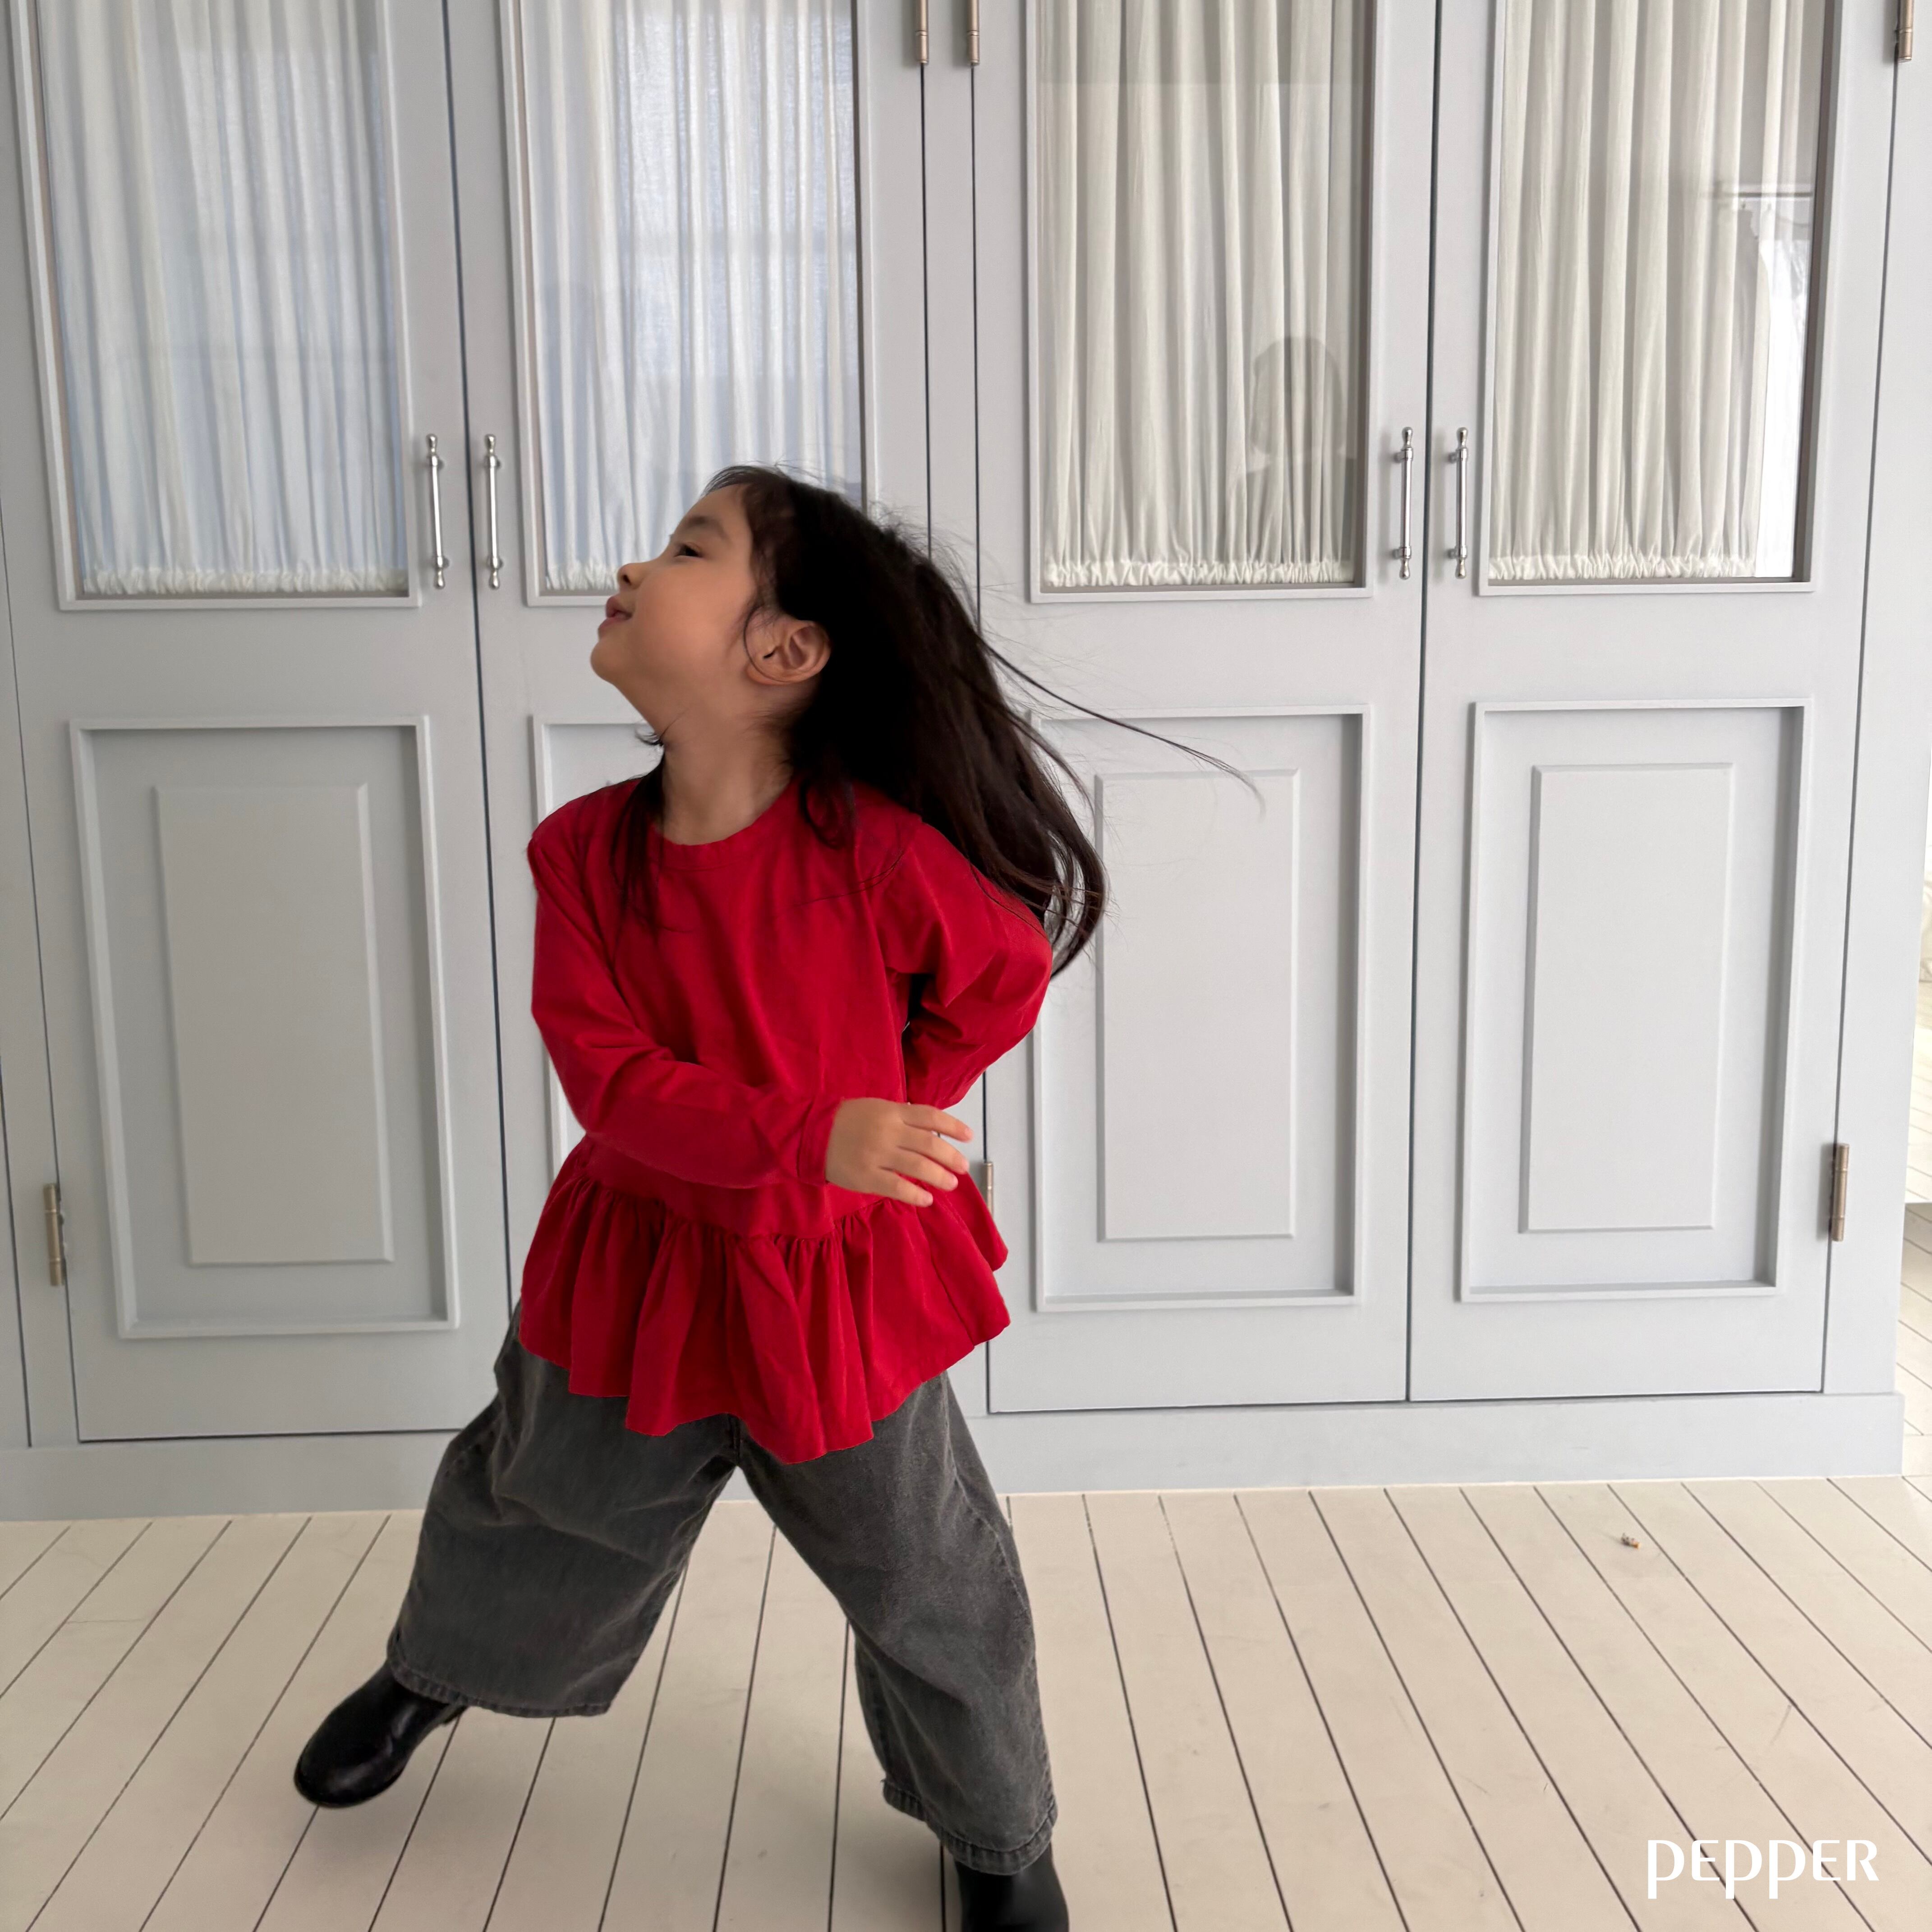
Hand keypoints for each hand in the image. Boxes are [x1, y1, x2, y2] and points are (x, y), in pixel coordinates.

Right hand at [825, 1099, 971, 1205]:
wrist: (812, 1134)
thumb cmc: (849, 1121)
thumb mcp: (877, 1109)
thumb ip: (903, 1118)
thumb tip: (934, 1133)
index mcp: (892, 1112)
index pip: (930, 1116)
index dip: (953, 1126)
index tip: (969, 1136)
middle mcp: (888, 1131)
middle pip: (929, 1144)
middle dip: (951, 1157)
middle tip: (962, 1167)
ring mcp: (878, 1155)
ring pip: (917, 1167)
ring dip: (939, 1177)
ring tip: (951, 1184)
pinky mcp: (866, 1177)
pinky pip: (898, 1188)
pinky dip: (916, 1195)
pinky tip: (927, 1199)